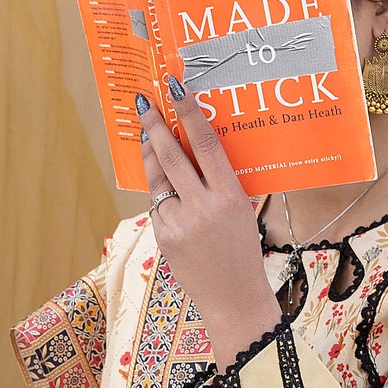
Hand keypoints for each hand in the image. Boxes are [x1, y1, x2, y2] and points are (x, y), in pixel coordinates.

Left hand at [137, 82, 282, 364]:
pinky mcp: (163, 238)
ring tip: (147, 134)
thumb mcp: (242, 211)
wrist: (234, 299)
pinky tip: (166, 190)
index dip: (189, 113)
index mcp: (230, 196)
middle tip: (144, 103)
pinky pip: (158, 206)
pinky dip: (161, 194)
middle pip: (172, 156)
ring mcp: (180, 224)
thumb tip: (195, 148)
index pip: (206, 145)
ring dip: (151, 154)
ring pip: (158, 180)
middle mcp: (203, 208)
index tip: (176, 88)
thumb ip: (220, 182)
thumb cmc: (242, 251)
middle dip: (155, 125)